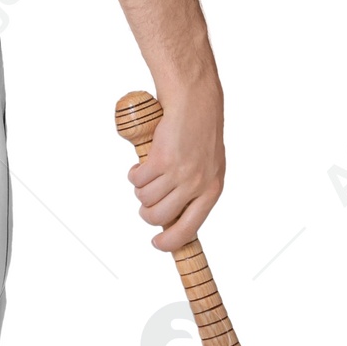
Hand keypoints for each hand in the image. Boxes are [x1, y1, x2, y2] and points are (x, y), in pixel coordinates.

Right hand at [128, 77, 223, 250]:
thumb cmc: (199, 133)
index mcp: (212, 190)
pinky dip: (134, 174)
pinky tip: (142, 164)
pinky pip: (137, 180)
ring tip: (147, 175)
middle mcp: (197, 185)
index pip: (190, 229)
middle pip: (158, 217)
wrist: (195, 101)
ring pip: (144, 198)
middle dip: (146, 212)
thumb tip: (172, 218)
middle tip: (146, 201)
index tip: (158, 244)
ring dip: (140, 189)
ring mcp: (179, 173)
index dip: (170, 241)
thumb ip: (196, 191)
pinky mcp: (161, 159)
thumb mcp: (208, 167)